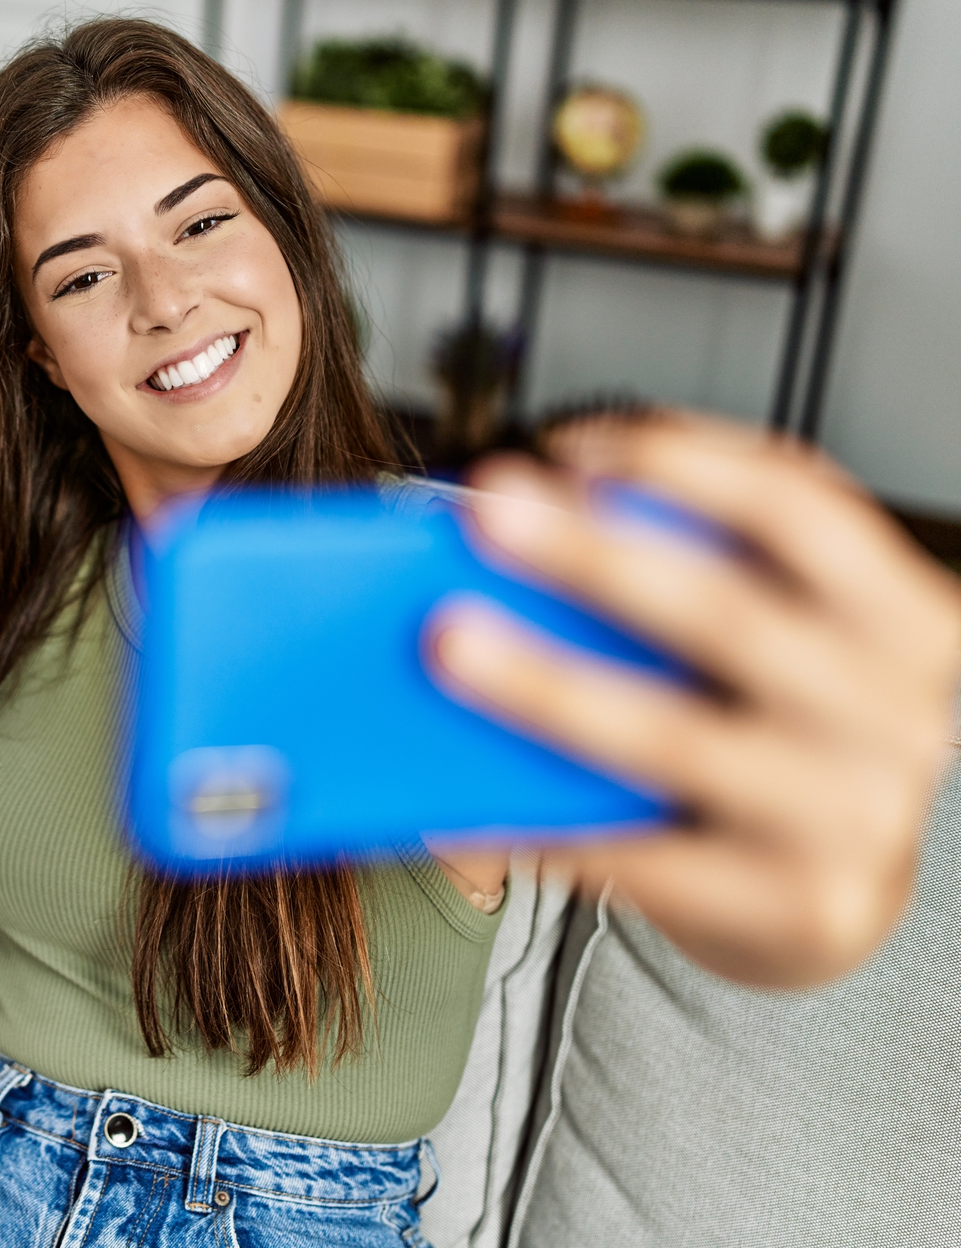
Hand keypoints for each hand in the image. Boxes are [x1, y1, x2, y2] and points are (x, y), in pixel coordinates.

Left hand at [430, 411, 960, 987]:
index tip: (570, 448)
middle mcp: (897, 714)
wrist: (829, 892)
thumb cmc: (787, 735)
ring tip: (449, 642)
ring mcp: (853, 817)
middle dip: (594, 557)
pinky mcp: (794, 904)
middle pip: (726, 615)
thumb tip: (544, 518)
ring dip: (546, 682)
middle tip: (487, 516)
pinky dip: (540, 817)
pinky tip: (461, 793)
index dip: (684, 464)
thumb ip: (704, 572)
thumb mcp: (785, 640)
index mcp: (904, 620)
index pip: (800, 509)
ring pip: (673, 736)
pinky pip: (639, 853)